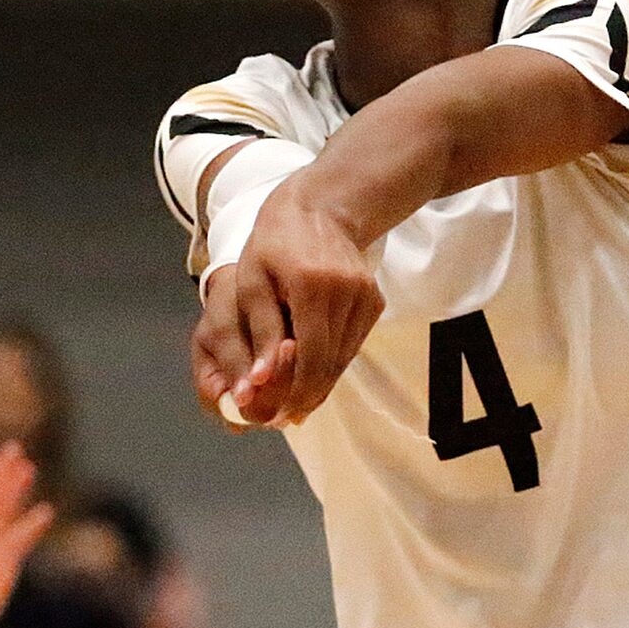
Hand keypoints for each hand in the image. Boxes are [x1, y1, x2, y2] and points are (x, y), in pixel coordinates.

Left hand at [194, 184, 384, 427]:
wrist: (321, 209)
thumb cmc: (274, 243)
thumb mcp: (252, 282)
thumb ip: (258, 332)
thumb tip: (257, 383)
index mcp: (312, 284)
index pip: (310, 355)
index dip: (295, 391)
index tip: (276, 415)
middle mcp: (347, 292)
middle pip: (331, 363)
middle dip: (306, 396)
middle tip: (283, 418)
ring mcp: (367, 297)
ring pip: (343, 359)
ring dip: (319, 383)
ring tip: (293, 402)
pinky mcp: (376, 302)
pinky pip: (352, 345)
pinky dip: (331, 362)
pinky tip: (311, 371)